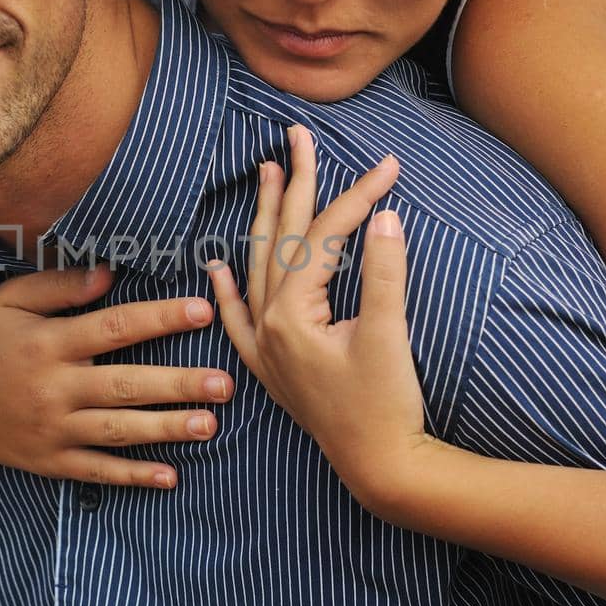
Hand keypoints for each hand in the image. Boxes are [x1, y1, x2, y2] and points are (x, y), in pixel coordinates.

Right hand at [0, 264, 234, 487]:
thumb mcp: (11, 298)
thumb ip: (61, 285)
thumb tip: (112, 274)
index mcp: (49, 342)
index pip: (116, 327)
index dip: (161, 318)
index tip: (201, 310)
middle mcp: (54, 387)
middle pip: (126, 384)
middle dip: (179, 384)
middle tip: (225, 383)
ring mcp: (51, 428)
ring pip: (119, 430)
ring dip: (168, 429)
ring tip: (211, 426)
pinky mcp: (46, 460)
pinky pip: (96, 470)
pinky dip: (132, 475)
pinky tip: (169, 476)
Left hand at [206, 125, 429, 509]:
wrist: (381, 469)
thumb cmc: (387, 406)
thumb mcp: (388, 335)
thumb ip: (385, 273)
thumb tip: (385, 216)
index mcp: (291, 316)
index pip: (320, 238)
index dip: (356, 198)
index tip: (389, 167)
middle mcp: (268, 327)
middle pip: (278, 240)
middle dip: (292, 184)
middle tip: (297, 136)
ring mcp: (265, 348)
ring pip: (256, 269)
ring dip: (261, 220)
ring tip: (265, 174)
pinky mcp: (273, 369)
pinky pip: (238, 322)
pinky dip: (226, 294)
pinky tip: (215, 269)